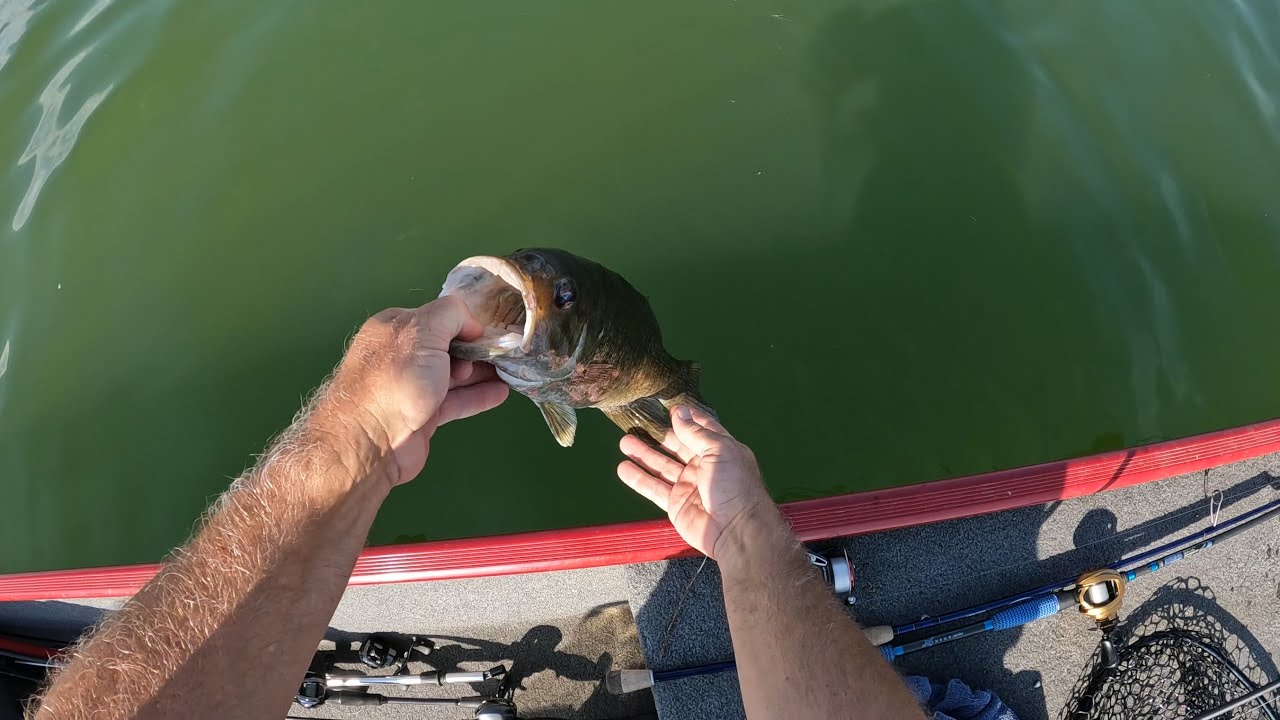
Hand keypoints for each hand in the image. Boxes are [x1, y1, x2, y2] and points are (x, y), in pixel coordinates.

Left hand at [327, 296, 508, 484]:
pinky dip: (477, 396)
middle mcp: (402, 355)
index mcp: (396, 327)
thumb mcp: (424, 330)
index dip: (464, 324)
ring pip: (454, 376)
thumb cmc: (395, 378)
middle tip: (501, 356)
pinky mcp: (422, 416)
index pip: (437, 317)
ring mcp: (412, 387)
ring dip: (482, 374)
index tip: (488, 334)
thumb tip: (470, 323)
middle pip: (447, 347)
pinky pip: (455, 401)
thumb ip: (450, 314)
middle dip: (475, 350)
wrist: (370, 441)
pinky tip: (500, 393)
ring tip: (511, 372)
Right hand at [617, 406, 775, 558]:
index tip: (669, 408)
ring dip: (643, 454)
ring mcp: (689, 485)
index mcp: (720, 450)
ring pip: (662, 466)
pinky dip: (639, 479)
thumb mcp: (720, 450)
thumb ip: (696, 433)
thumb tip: (679, 413)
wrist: (736, 529)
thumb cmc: (735, 485)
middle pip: (677, 446)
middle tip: (638, 423)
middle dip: (659, 435)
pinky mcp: (676, 503)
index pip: (701, 429)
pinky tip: (623, 468)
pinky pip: (654, 488)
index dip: (686, 418)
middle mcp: (704, 466)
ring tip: (624, 442)